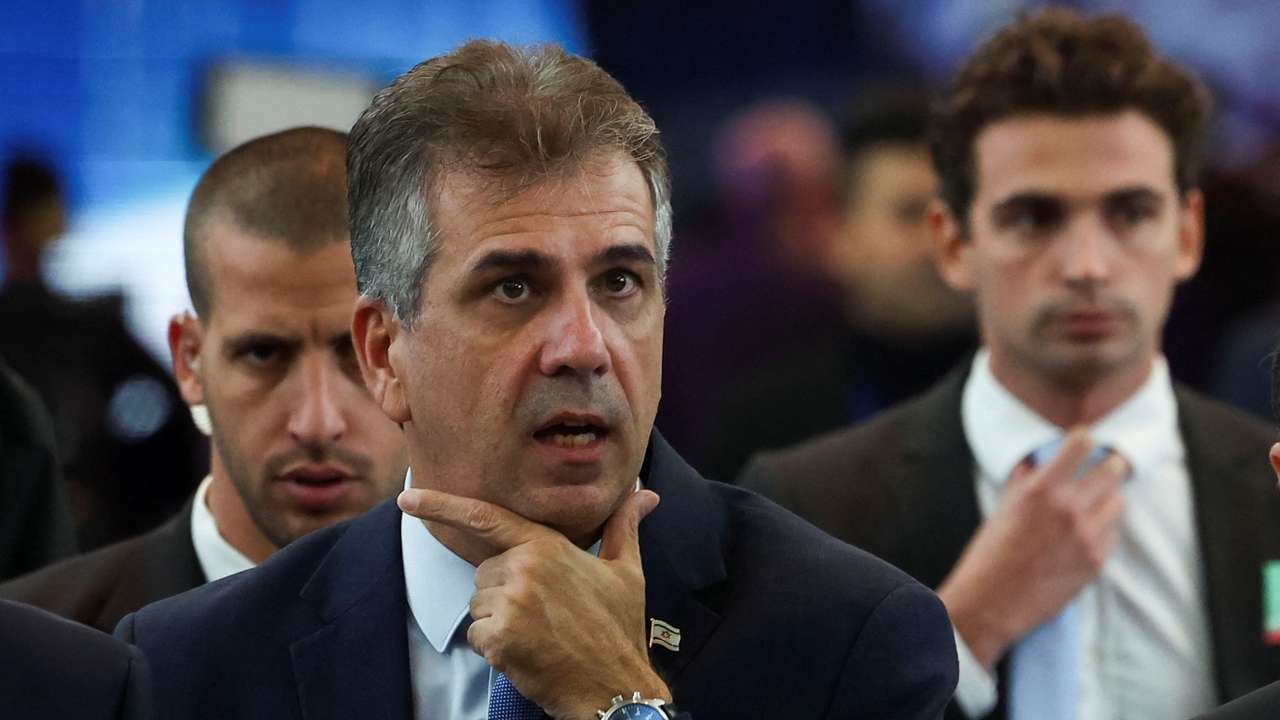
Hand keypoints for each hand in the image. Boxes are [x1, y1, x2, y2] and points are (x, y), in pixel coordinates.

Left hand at [397, 487, 669, 719]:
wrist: (615, 685)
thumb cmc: (620, 627)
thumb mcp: (626, 571)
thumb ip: (624, 524)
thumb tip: (642, 490)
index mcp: (547, 545)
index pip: (485, 518)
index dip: (441, 504)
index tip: (405, 496)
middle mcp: (524, 568)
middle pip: (484, 573)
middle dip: (505, 592)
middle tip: (546, 614)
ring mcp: (510, 603)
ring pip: (477, 604)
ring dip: (499, 621)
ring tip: (540, 633)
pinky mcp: (499, 637)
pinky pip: (475, 635)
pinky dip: (495, 648)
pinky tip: (528, 652)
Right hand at [937, 429, 1127, 668]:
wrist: (991, 603)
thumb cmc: (990, 554)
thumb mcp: (1002, 508)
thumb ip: (1023, 481)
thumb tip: (1036, 462)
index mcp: (1041, 489)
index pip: (1081, 444)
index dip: (1083, 439)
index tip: (1083, 441)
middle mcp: (1068, 509)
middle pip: (1113, 470)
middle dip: (1109, 466)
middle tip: (1104, 468)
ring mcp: (1087, 537)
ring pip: (1119, 502)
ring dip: (1108, 499)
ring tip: (1093, 506)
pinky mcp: (1096, 562)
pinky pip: (1113, 535)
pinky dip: (1104, 530)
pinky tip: (1085, 536)